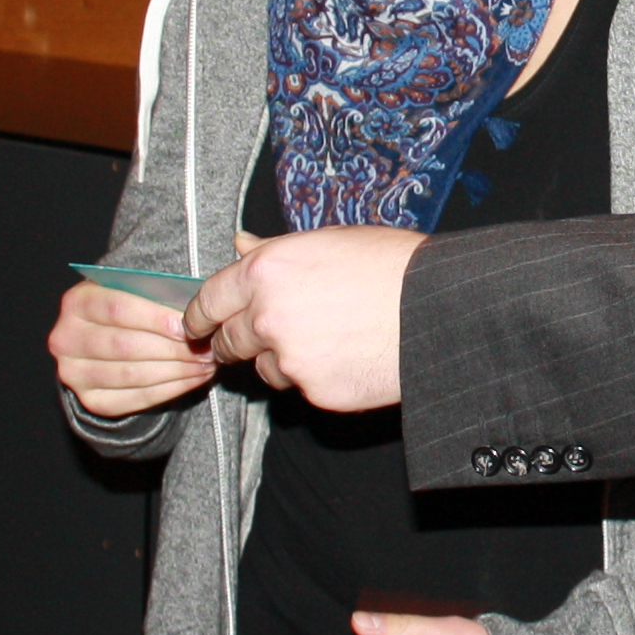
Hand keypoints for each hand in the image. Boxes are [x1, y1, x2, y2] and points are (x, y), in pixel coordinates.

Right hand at [48, 278, 216, 418]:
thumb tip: (194, 310)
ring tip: (206, 363)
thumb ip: (155, 295)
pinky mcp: (90, 400)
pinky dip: (170, 390)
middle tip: (207, 348)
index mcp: (77, 302)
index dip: (155, 319)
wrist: (103, 337)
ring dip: (177, 371)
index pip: (117, 310)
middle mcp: (66, 339)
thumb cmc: (129, 308)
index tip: (188, 326)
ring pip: (132, 375)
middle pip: (126, 346)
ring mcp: (74, 373)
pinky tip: (193, 379)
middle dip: (173, 349)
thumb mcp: (134, 291)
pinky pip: (135, 399)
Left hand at [190, 225, 418, 411]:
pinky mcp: (314, 391)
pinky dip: (314, 377)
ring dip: (278, 361)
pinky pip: (301, 388)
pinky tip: (345, 357)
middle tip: (255, 338)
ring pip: (264, 369)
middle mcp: (267, 317)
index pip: (208, 301)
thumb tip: (239, 244)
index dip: (198, 317)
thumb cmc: (391, 265)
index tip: (197, 326)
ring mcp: (289, 359)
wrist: (437, 309)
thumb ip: (274, 251)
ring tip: (321, 341)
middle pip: (228, 342)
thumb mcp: (328, 242)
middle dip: (234, 342)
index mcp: (265, 271)